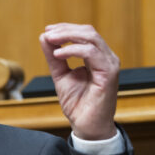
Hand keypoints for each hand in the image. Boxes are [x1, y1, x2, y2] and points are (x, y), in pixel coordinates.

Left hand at [39, 23, 118, 139]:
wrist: (86, 125)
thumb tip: (44, 37)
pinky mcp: (109, 73)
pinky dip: (73, 50)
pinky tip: (58, 54)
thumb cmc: (78, 103)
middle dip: (65, 29)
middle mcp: (106, 58)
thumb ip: (54, 58)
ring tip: (51, 40)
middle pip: (88, 32)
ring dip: (68, 36)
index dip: (65, 28)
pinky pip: (92, 53)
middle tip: (47, 33)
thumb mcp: (60, 75)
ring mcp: (110, 64)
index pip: (84, 33)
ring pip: (91, 38)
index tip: (47, 30)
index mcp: (97, 57)